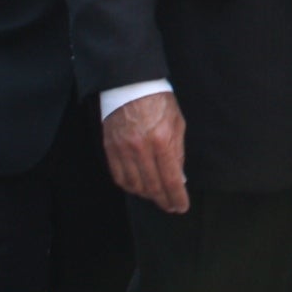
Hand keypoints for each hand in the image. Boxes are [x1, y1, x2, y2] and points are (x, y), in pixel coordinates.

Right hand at [103, 92, 189, 213]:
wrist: (131, 85)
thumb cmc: (159, 102)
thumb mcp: (177, 124)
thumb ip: (178, 152)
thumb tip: (179, 177)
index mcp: (162, 140)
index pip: (170, 179)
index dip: (176, 197)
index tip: (181, 206)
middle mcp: (141, 148)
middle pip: (152, 186)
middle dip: (163, 200)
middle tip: (171, 206)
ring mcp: (122, 150)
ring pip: (134, 185)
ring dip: (147, 195)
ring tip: (157, 197)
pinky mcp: (109, 149)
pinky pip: (118, 176)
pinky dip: (129, 186)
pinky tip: (138, 187)